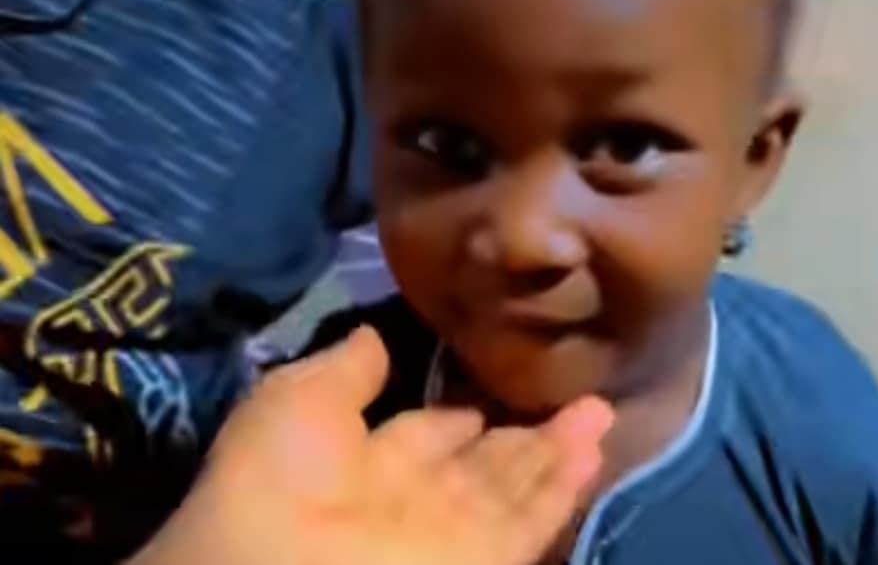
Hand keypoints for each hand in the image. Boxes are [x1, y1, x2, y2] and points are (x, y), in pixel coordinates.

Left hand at [130, 327, 612, 564]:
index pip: (426, 433)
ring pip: (517, 487)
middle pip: (482, 463)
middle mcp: (415, 499)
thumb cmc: (277, 477)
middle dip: (523, 432)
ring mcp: (453, 532)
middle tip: (574, 394)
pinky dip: (564, 487)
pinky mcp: (485, 557)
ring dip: (558, 451)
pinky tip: (593, 449)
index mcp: (364, 462)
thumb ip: (347, 369)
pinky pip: (532, 520)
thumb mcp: (297, 401)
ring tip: (600, 411)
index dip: (457, 413)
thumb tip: (374, 334)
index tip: (489, 381)